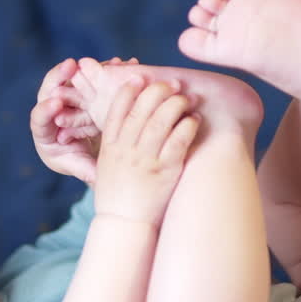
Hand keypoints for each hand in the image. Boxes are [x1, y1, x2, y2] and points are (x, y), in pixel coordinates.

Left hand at [30, 57, 138, 184]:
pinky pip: (90, 76)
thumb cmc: (79, 162)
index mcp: (44, 133)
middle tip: (71, 66)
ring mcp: (67, 97)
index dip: (45, 110)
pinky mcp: (81, 89)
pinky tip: (124, 63)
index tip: (56, 103)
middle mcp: (51, 111)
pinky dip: (105, 69)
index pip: (39, 118)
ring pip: (71, 78)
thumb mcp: (81, 167)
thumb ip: (87, 172)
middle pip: (50, 90)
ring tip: (105, 62)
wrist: (84, 151)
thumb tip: (99, 182)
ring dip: (87, 68)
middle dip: (60, 76)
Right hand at [93, 78, 199, 226]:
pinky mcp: (164, 171)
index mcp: (110, 146)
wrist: (124, 224)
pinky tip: (195, 119)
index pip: (117, 110)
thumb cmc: (118, 196)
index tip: (140, 77)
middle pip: (141, 110)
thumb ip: (116, 145)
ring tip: (187, 99)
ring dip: (176, 104)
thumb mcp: (106, 167)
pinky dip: (187, 125)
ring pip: (161, 121)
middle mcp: (125, 150)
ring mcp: (144, 160)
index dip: (129, 90)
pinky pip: (178, 141)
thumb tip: (128, 123)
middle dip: (158, 91)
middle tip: (173, 83)